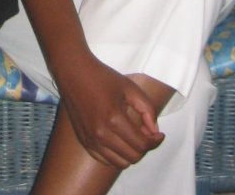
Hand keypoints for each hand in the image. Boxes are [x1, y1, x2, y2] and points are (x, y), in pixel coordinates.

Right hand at [57, 52, 163, 168]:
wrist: (74, 72)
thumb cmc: (103, 77)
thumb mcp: (130, 88)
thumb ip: (147, 109)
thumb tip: (154, 132)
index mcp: (113, 119)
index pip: (142, 144)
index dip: (155, 142)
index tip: (160, 134)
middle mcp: (101, 134)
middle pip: (133, 157)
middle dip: (145, 147)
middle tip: (146, 133)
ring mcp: (91, 140)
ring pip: (121, 163)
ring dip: (132, 153)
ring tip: (133, 137)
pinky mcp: (84, 142)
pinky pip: (106, 160)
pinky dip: (117, 155)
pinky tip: (120, 141)